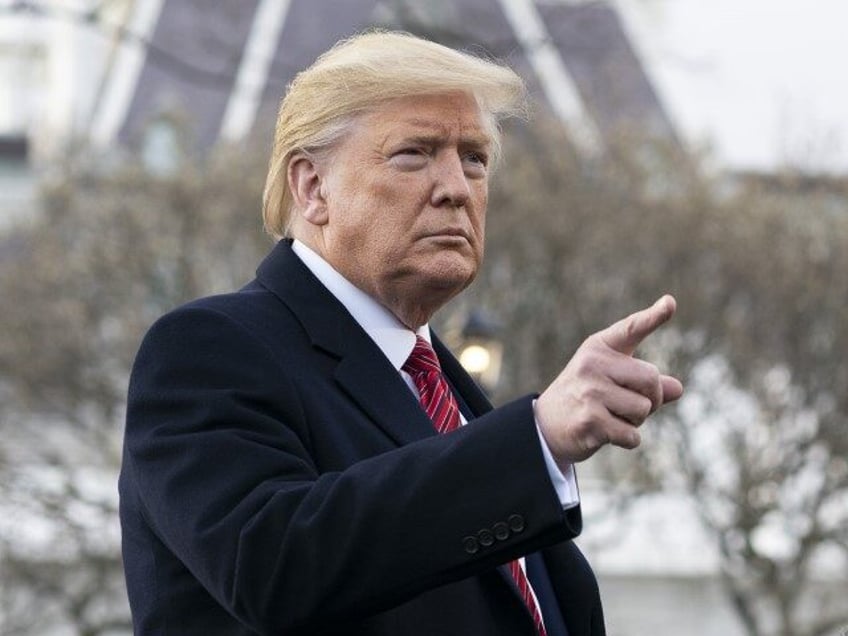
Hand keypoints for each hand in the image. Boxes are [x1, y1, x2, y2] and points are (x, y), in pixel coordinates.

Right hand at [535, 295, 683, 464]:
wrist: (546, 425)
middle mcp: (592, 364)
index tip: (670, 303)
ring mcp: (589, 392)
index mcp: (598, 348)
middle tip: (632, 406)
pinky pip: (632, 435)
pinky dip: (627, 439)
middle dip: (652, 399)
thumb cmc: (586, 397)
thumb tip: (677, 388)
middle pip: (651, 379)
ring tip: (612, 417)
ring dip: (636, 421)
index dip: (653, 316)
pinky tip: (606, 433)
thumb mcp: (611, 380)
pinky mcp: (590, 420)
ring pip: (643, 409)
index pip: (630, 328)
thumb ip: (644, 382)